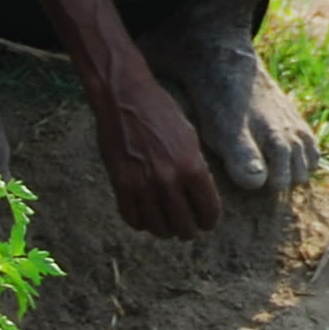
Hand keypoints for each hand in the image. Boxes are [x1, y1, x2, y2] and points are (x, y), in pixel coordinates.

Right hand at [85, 46, 221, 237]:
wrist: (125, 98)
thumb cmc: (162, 114)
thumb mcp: (190, 140)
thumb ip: (196, 171)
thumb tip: (199, 200)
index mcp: (193, 167)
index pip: (208, 212)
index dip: (209, 221)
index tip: (206, 222)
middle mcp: (169, 179)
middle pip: (184, 226)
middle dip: (189, 230)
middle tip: (188, 229)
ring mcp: (142, 184)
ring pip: (158, 228)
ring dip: (165, 229)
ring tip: (167, 225)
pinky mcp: (120, 185)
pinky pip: (133, 219)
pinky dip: (141, 222)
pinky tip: (146, 215)